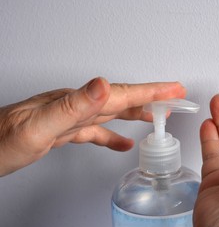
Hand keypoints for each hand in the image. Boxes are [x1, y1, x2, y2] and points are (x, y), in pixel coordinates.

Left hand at [0, 77, 185, 175]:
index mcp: (76, 102)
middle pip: (122, 99)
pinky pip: (96, 132)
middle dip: (152, 96)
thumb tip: (102, 84)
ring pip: (112, 113)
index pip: (122, 93)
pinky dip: (113, 136)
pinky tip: (123, 142)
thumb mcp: (36, 128)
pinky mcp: (64, 132)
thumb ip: (71, 106)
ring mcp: (70, 118)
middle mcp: (76, 105)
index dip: (151, 91)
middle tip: (175, 97)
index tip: (174, 89)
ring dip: (137, 112)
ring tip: (157, 116)